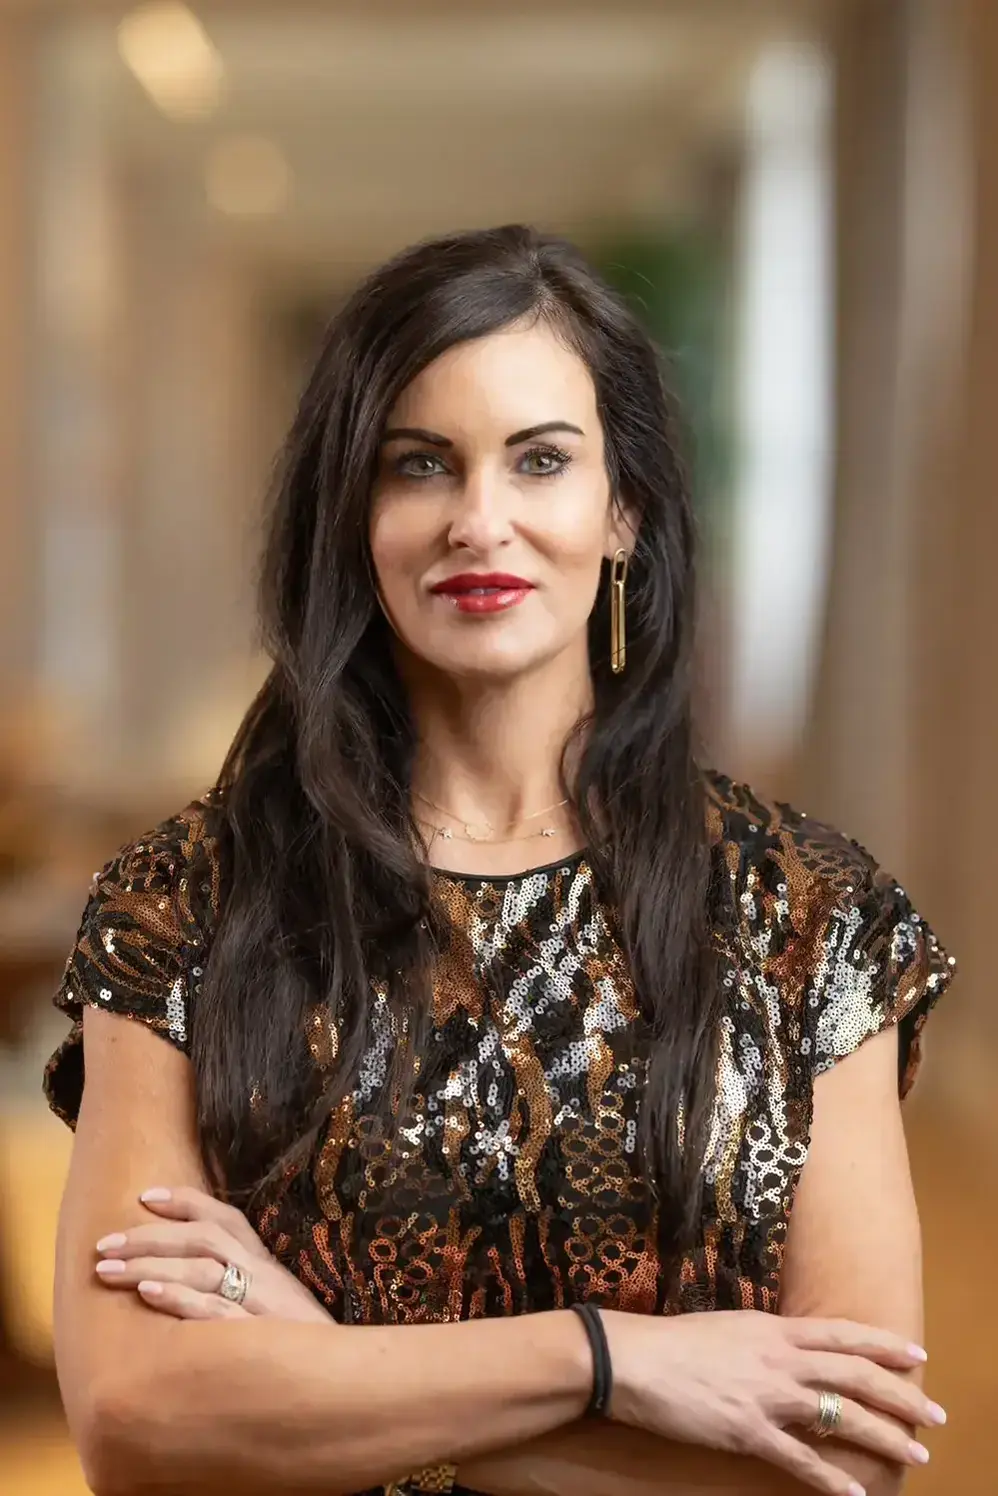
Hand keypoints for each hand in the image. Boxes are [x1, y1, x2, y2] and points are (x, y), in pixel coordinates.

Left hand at [94, 1185, 331, 1325]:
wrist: (345, 1376)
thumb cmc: (302, 1342)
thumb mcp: (276, 1302)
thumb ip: (243, 1282)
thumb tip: (193, 1271)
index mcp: (266, 1263)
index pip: (225, 1218)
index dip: (186, 1201)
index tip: (145, 1196)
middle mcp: (263, 1274)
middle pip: (203, 1239)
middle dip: (149, 1236)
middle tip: (104, 1243)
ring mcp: (262, 1303)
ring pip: (202, 1269)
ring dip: (150, 1265)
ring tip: (109, 1269)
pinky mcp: (260, 1335)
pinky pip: (215, 1311)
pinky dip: (181, 1299)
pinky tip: (149, 1293)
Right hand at [601, 1308, 945, 1495]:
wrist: (636, 1361)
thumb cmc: (676, 1341)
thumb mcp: (730, 1326)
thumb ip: (765, 1340)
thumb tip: (789, 1348)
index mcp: (774, 1329)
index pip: (843, 1334)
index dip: (884, 1344)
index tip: (918, 1354)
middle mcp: (780, 1359)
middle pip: (855, 1375)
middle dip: (901, 1396)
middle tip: (934, 1415)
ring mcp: (768, 1397)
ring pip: (841, 1416)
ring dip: (883, 1438)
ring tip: (915, 1456)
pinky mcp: (750, 1433)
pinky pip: (802, 1461)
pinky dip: (832, 1481)